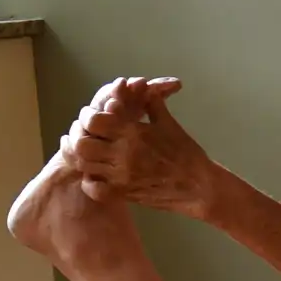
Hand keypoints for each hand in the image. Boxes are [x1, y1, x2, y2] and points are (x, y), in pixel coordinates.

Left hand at [62, 76, 218, 216]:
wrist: (200, 188)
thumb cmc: (187, 154)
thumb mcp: (169, 123)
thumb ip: (151, 104)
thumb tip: (140, 86)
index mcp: (133, 132)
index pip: (95, 120)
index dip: (89, 116)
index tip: (93, 116)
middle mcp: (123, 154)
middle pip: (82, 143)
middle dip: (80, 135)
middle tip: (87, 134)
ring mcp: (121, 176)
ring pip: (84, 165)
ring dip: (82, 156)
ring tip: (88, 152)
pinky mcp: (124, 194)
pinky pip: (95, 189)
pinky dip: (91, 182)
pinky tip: (96, 175)